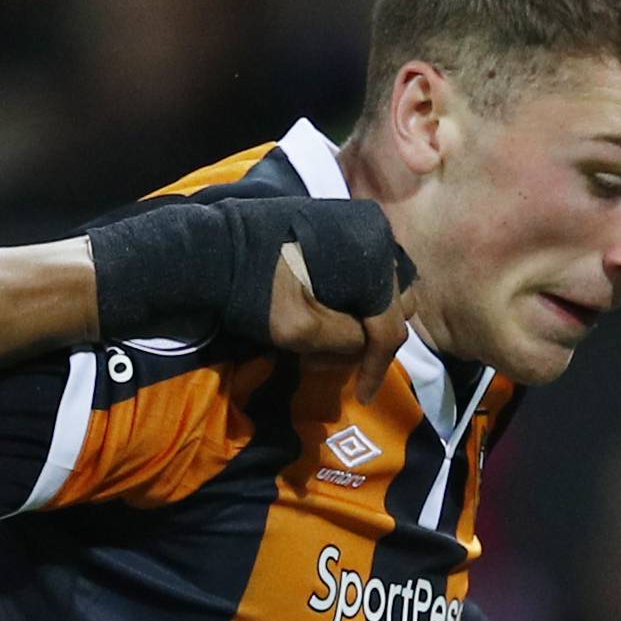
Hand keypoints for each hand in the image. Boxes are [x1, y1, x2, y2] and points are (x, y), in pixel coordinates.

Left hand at [268, 237, 411, 401]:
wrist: (222, 249)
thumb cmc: (257, 291)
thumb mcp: (301, 329)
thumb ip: (345, 341)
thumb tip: (366, 344)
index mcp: (371, 257)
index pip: (390, 327)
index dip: (378, 367)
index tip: (365, 395)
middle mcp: (377, 234)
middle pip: (398, 304)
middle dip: (376, 339)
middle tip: (351, 362)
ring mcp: (364, 225)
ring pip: (387, 287)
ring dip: (370, 316)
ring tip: (342, 337)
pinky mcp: (348, 225)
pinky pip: (371, 270)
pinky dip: (361, 296)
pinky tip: (337, 311)